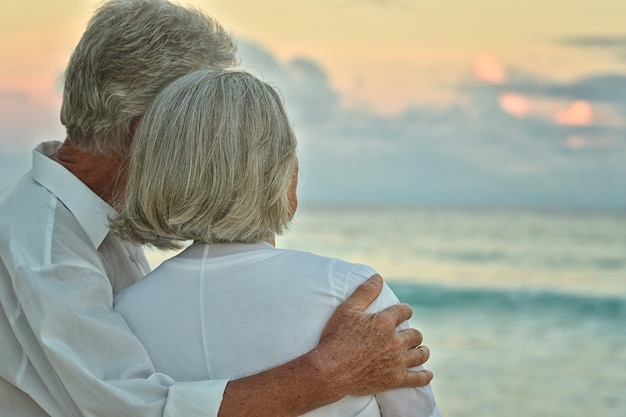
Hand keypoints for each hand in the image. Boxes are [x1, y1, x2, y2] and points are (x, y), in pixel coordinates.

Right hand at [311, 274, 432, 398]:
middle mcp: (395, 341)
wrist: (330, 370)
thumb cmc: (335, 338)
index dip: (405, 310)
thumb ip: (365, 292)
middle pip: (415, 334)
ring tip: (420, 350)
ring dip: (422, 350)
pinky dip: (425, 376)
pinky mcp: (395, 380)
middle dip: (412, 332)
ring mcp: (397, 361)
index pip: (404, 311)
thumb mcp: (347, 309)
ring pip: (420, 354)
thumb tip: (378, 277)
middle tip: (408, 334)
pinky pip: (418, 379)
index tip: (404, 312)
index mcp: (384, 322)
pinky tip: (427, 374)